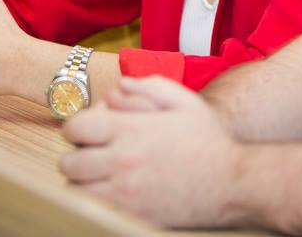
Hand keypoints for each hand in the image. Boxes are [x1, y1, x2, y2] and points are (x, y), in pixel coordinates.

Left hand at [60, 76, 241, 227]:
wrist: (232, 182)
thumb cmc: (208, 139)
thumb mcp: (185, 102)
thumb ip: (149, 87)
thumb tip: (118, 86)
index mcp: (131, 130)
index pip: (75, 128)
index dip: (78, 129)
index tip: (89, 133)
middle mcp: (122, 161)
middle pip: (69, 163)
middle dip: (77, 156)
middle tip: (93, 156)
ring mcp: (125, 193)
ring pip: (76, 191)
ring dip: (83, 183)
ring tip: (101, 177)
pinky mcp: (132, 215)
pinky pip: (93, 210)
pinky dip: (95, 202)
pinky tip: (113, 194)